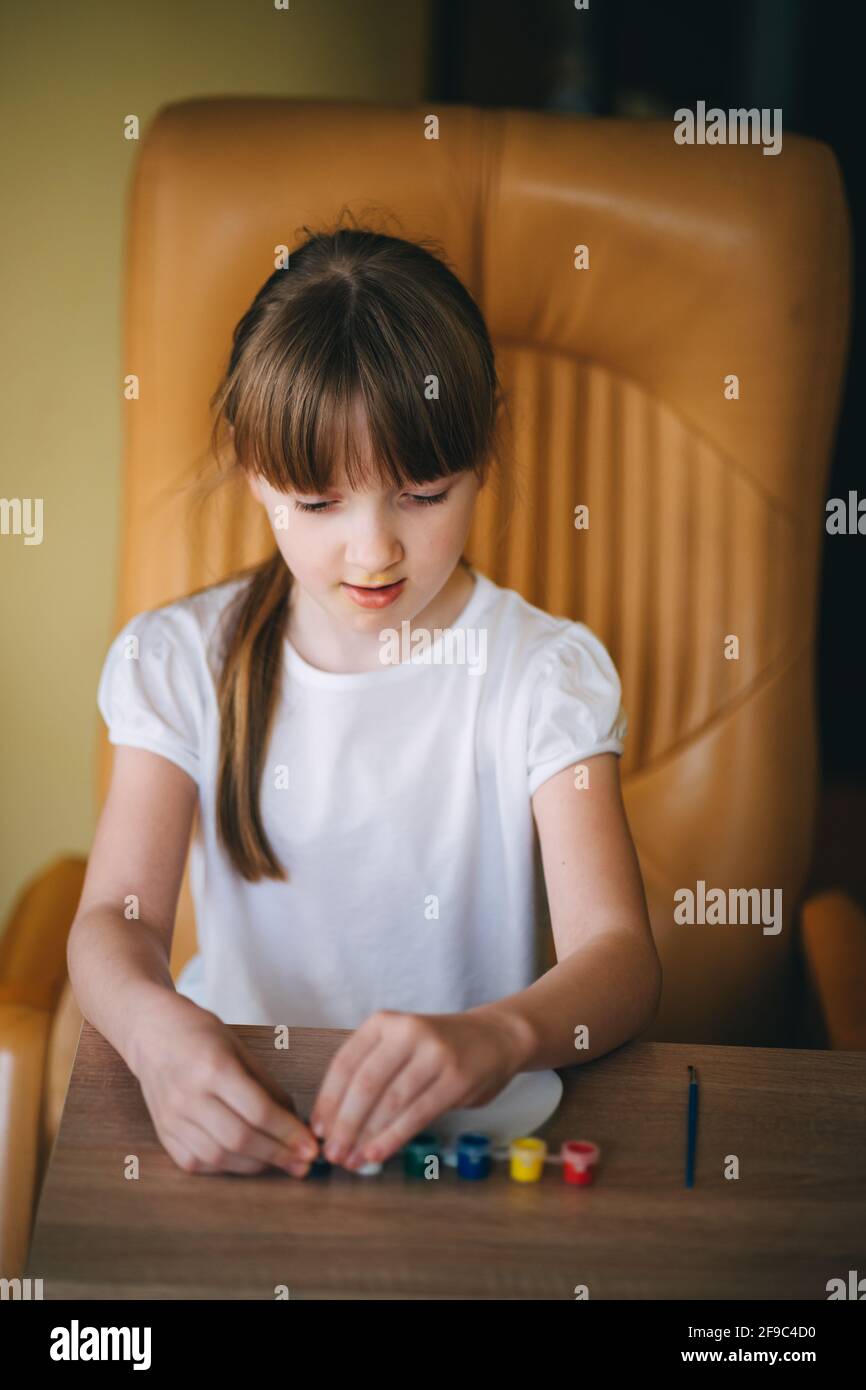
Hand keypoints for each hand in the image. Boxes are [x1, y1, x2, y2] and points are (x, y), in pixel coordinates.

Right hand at [132, 994, 319, 1177]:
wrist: (150, 1031)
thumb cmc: (199, 1032)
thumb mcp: (239, 1048)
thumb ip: (267, 1086)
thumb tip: (294, 1122)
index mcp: (213, 1068)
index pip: (259, 1111)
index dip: (289, 1134)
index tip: (313, 1147)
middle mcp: (189, 1096)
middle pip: (240, 1138)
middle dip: (278, 1155)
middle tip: (304, 1163)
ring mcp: (171, 1118)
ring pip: (219, 1156)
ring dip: (255, 1165)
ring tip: (281, 1164)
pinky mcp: (162, 1132)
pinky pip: (196, 1162)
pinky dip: (225, 1167)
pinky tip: (245, 1161)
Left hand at [309, 1007, 534, 1169]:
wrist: (495, 1037)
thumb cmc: (437, 1048)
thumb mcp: (399, 1045)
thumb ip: (371, 1072)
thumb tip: (333, 1121)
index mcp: (383, 1023)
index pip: (345, 1064)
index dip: (328, 1101)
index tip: (317, 1130)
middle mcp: (406, 1032)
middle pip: (365, 1084)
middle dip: (344, 1124)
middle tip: (332, 1153)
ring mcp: (433, 1054)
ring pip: (390, 1102)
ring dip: (367, 1136)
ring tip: (353, 1160)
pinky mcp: (455, 1078)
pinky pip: (417, 1114)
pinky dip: (393, 1138)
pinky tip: (378, 1154)